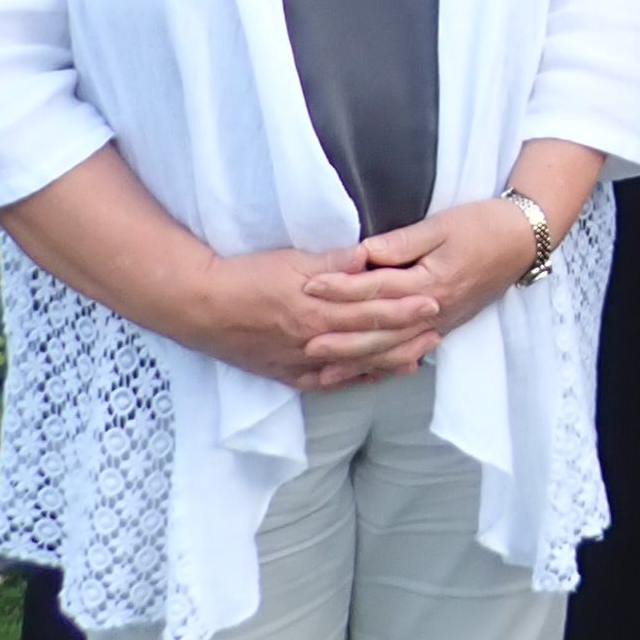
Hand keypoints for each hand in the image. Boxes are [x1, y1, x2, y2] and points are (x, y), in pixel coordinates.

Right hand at [170, 243, 416, 389]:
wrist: (201, 306)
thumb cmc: (246, 276)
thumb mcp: (292, 260)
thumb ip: (334, 262)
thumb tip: (369, 256)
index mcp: (318, 310)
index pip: (372, 311)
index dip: (405, 308)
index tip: (434, 302)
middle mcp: (313, 341)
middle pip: (369, 342)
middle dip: (406, 338)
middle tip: (438, 332)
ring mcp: (299, 362)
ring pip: (353, 366)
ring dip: (387, 362)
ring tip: (417, 358)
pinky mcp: (284, 373)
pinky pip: (326, 383)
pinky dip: (352, 380)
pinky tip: (372, 377)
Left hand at [299, 200, 541, 377]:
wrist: (523, 240)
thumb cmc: (482, 225)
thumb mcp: (440, 225)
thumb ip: (400, 243)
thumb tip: (362, 254)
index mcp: (429, 281)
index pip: (376, 288)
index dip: (341, 287)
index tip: (308, 287)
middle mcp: (433, 309)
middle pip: (380, 331)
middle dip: (341, 339)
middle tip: (304, 344)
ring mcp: (440, 323)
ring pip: (393, 350)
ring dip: (358, 362)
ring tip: (324, 373)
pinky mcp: (446, 326)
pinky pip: (410, 353)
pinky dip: (386, 367)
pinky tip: (366, 374)